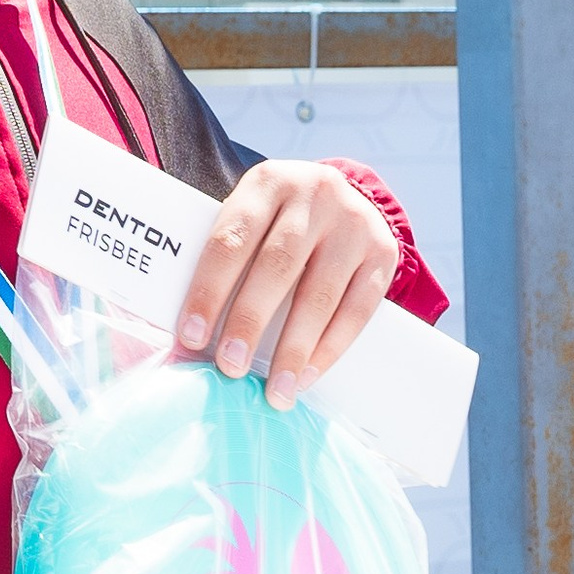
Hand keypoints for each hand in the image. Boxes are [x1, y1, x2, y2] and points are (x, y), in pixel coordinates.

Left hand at [176, 161, 399, 409]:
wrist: (348, 199)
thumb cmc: (279, 222)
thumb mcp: (253, 219)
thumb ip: (227, 261)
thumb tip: (190, 336)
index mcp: (267, 183)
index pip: (231, 240)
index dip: (208, 291)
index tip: (191, 336)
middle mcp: (315, 195)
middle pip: (276, 266)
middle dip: (249, 322)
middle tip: (230, 367)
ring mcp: (353, 223)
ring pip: (319, 294)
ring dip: (293, 349)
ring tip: (274, 389)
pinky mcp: (383, 252)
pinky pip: (356, 310)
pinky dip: (329, 348)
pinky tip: (306, 374)